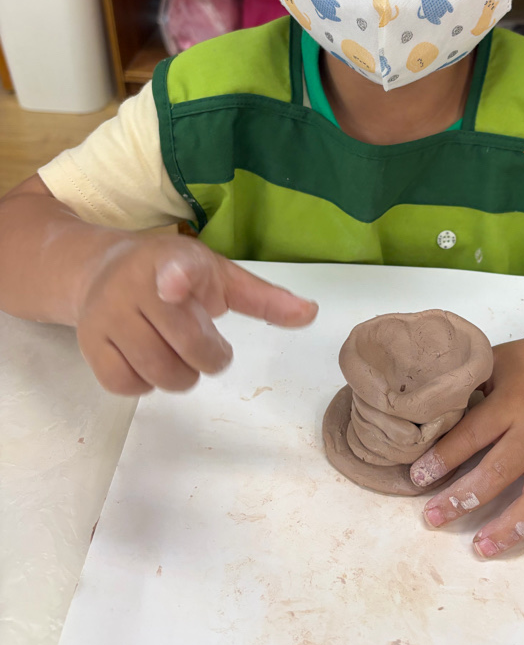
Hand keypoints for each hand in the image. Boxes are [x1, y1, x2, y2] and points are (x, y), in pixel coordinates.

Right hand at [75, 235, 317, 395]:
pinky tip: (149, 363)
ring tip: (181, 355)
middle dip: (209, 357)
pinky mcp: (89, 343)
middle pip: (186, 346)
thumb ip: (264, 298)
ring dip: (181, 376)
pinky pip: (125, 385)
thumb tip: (312, 314)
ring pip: (158, 372)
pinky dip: (145, 384)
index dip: (178, 278)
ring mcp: (107, 315)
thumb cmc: (175, 273)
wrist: (100, 268)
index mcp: (174, 260)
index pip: (177, 269)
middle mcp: (135, 285)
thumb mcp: (221, 276)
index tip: (173, 285)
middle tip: (208, 345)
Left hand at [409, 327, 523, 557]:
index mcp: (512, 403)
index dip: (443, 458)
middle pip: (499, 473)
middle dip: (463, 500)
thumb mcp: (495, 361)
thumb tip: (426, 412)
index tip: (417, 477)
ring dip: (511, 528)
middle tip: (433, 518)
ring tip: (482, 548)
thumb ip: (467, 386)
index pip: (472, 435)